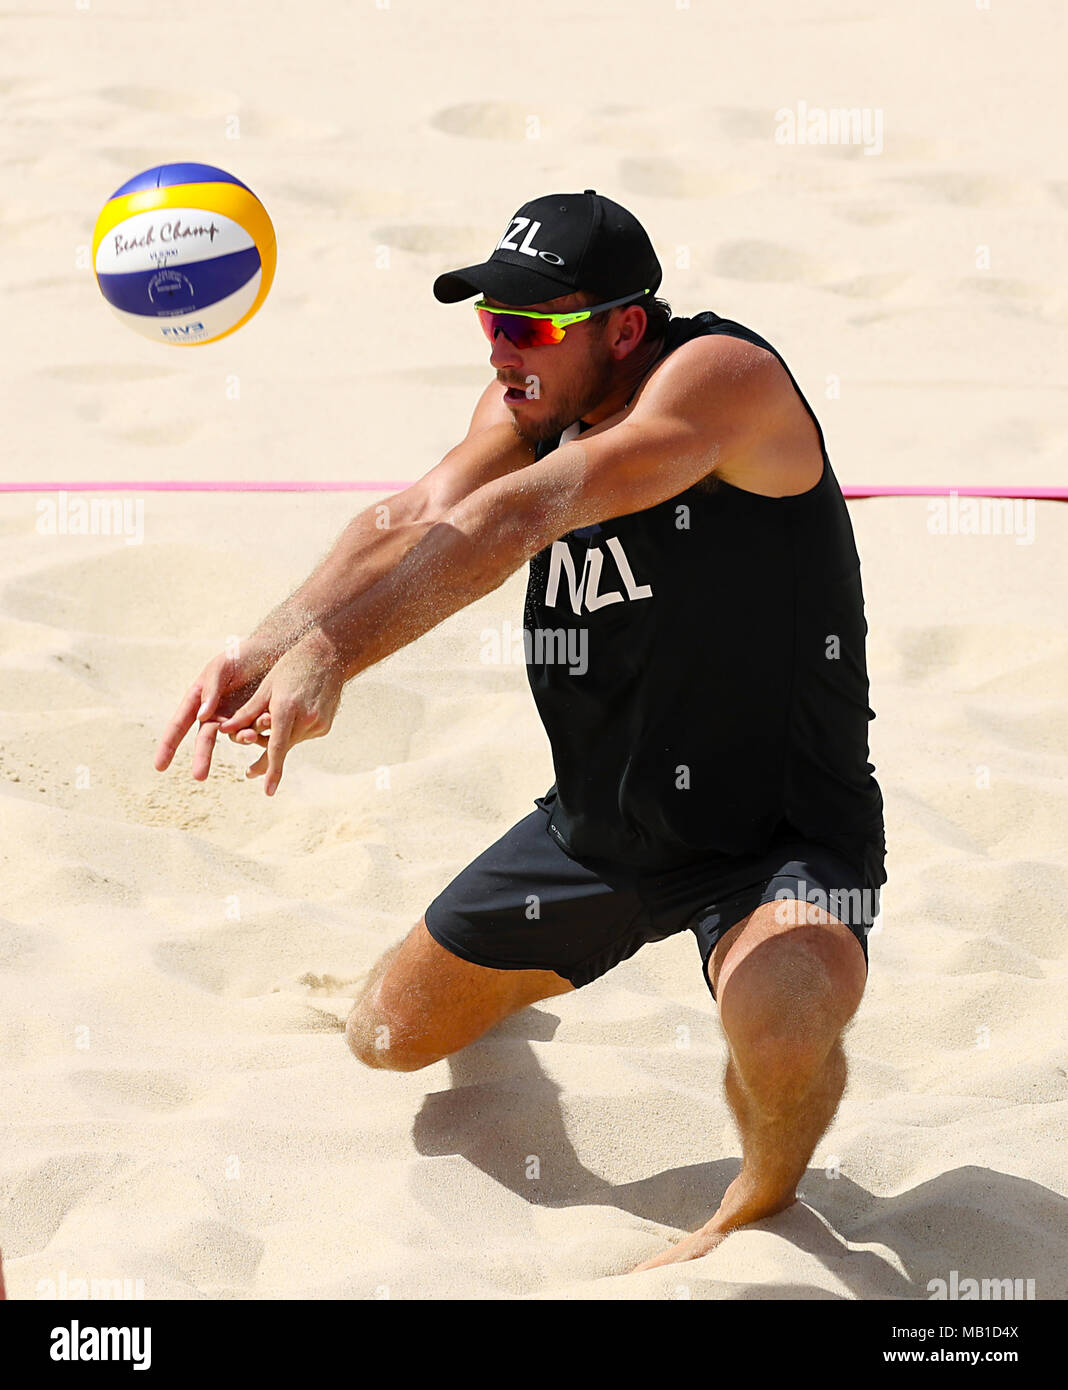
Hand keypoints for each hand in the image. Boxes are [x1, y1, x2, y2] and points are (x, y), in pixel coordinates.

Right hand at [154, 638, 275, 780]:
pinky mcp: (255, 720)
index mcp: (197, 700)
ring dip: (242, 737)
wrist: (270, 652)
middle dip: (201, 758)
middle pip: (204, 740)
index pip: (178, 725)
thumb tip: (201, 717)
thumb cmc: (239, 656)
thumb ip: (210, 690)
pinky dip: (260, 730)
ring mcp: (235, 719)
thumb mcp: (221, 668)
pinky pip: (256, 731)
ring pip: (234, 736)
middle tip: (199, 776)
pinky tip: (268, 720)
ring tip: (251, 734)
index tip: (159, 767)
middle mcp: (214, 714)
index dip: (168, 745)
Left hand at [216, 637, 344, 795]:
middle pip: (280, 748)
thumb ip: (246, 713)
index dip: (271, 769)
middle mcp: (305, 719)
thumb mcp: (265, 688)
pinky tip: (291, 716)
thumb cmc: (290, 668)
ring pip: (291, 743)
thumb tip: (223, 731)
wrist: (328, 656)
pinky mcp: (325, 726)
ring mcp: (319, 724)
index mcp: (286, 708)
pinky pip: (302, 737)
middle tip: (248, 773)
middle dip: (265, 759)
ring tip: (269, 725)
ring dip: (278, 741)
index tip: (268, 791)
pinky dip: (291, 733)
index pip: (276, 746)